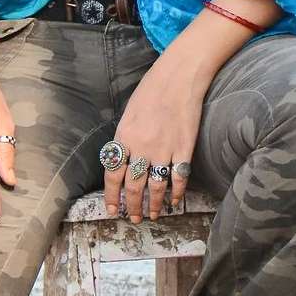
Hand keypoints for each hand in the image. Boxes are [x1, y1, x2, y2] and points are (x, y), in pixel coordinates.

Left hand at [102, 62, 205, 222]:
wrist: (180, 76)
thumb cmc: (153, 89)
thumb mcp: (129, 113)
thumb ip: (126, 138)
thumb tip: (123, 160)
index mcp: (124, 136)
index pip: (113, 174)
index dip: (112, 195)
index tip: (112, 209)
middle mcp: (142, 146)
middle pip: (134, 185)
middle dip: (132, 206)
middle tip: (133, 218)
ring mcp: (164, 149)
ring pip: (155, 186)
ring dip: (153, 205)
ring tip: (152, 215)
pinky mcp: (184, 148)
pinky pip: (179, 177)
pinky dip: (176, 192)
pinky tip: (174, 201)